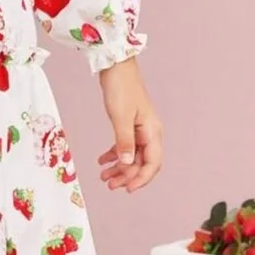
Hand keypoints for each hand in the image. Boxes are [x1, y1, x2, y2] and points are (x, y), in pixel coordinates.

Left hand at [96, 57, 162, 192]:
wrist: (115, 64)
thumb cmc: (120, 87)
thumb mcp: (120, 117)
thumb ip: (124, 142)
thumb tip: (126, 163)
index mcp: (152, 132)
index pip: (152, 163)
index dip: (141, 179)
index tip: (127, 189)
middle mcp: (149, 132)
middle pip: (141, 162)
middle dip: (127, 175)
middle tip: (110, 185)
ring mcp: (139, 127)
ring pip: (132, 155)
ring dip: (119, 167)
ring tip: (104, 177)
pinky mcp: (129, 122)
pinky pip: (124, 144)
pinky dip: (114, 153)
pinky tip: (102, 160)